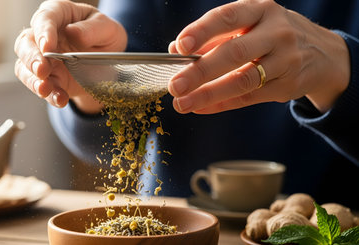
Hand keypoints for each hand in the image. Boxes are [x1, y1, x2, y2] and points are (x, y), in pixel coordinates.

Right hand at [14, 0, 126, 112]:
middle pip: (26, 43)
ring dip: (34, 80)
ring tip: (46, 89)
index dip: (44, 32)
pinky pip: (39, 86)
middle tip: (42, 70)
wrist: (109, 65)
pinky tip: (60, 99)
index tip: (47, 46)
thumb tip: (72, 32)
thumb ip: (93, 29)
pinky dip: (48, 95)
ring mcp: (42, 57)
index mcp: (60, 14)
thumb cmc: (105, 38)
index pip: (45, 18)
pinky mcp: (45, 78)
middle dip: (32, 58)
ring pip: (24, 66)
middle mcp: (44, 34)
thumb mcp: (109, 29)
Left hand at [168, 0, 349, 113]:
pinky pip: (249, 97)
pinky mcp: (287, 86)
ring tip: (182, 104)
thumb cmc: (273, 36)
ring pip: (242, 80)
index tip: (180, 46)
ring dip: (208, 94)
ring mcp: (285, 60)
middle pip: (234, 53)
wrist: (323, 54)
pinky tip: (200, 108)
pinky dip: (222, 104)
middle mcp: (276, 33)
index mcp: (261, 10)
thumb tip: (175, 50)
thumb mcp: (250, 26)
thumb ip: (214, 37)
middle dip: (200, 71)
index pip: (228, 17)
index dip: (202, 31)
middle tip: (175, 85)